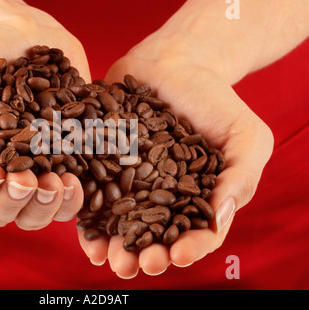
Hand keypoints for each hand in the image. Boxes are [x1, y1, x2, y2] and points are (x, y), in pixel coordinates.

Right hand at [0, 6, 88, 228]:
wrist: (14, 32)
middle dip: (13, 202)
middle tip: (27, 180)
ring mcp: (28, 173)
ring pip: (33, 215)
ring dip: (45, 207)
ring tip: (55, 183)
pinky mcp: (59, 163)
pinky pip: (66, 199)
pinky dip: (72, 199)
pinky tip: (76, 179)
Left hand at [78, 40, 273, 277]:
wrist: (175, 62)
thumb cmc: (214, 100)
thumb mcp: (245, 136)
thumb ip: (240, 176)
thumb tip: (218, 218)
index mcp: (196, 197)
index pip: (195, 234)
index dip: (189, 249)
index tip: (178, 256)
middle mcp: (161, 195)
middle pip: (152, 236)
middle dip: (142, 255)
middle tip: (132, 266)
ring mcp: (129, 181)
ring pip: (119, 222)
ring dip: (111, 245)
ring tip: (105, 258)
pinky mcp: (103, 162)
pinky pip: (92, 192)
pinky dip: (87, 213)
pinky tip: (83, 230)